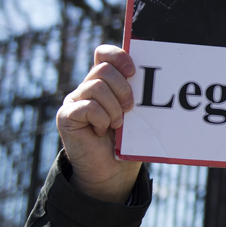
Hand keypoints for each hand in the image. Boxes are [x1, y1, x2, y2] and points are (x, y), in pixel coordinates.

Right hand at [56, 45, 141, 202]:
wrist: (111, 172)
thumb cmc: (126, 142)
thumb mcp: (136, 115)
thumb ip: (137, 96)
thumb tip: (160, 77)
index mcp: (104, 83)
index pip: (104, 54)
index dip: (118, 56)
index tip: (133, 71)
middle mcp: (87, 88)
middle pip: (103, 69)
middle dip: (123, 89)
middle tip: (130, 109)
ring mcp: (74, 101)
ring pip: (96, 87)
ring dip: (113, 108)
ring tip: (117, 125)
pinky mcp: (66, 116)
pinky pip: (87, 106)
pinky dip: (101, 118)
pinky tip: (101, 131)